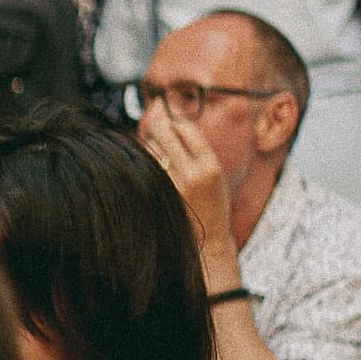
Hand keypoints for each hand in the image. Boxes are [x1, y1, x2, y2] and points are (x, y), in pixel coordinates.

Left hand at [135, 99, 239, 267]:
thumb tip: (170, 122)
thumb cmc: (213, 201)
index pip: (186, 127)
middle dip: (158, 127)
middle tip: (157, 129)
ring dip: (151, 148)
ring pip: (149, 149)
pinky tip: (152, 171)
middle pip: (163, 131)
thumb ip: (196, 149)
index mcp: (210, 164)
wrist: (211, 237)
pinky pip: (146, 169)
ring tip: (160, 156)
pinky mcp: (159, 195)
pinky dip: (147, 165)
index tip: (173, 124)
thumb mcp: (214, 172)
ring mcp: (173, 185)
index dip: (177, 122)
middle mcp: (191, 173)